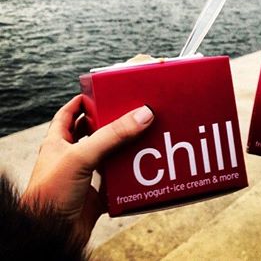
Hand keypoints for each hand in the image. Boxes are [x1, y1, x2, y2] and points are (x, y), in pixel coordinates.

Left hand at [21, 95, 153, 242]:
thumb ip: (112, 136)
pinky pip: (115, 180)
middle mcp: (70, 157)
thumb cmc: (51, 194)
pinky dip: (127, 175)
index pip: (68, 114)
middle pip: (91, 133)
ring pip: (106, 156)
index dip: (82, 102)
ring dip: (122, 148)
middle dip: (109, 122)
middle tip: (128, 112)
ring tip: (140, 136)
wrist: (50, 236)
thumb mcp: (81, 157)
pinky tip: (141, 168)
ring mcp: (83, 176)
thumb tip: (142, 114)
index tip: (101, 92)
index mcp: (57, 143)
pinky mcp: (94, 195)